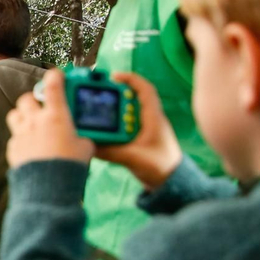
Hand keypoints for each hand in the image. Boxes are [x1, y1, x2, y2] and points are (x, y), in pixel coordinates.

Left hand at [6, 69, 94, 167]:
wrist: (48, 187)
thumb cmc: (70, 166)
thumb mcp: (85, 148)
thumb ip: (81, 138)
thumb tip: (81, 139)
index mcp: (56, 116)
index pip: (53, 86)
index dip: (54, 77)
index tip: (55, 75)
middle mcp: (35, 121)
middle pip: (26, 99)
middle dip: (33, 100)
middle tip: (41, 108)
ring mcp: (21, 134)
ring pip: (14, 114)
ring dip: (22, 116)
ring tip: (30, 124)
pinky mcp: (12, 148)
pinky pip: (14, 137)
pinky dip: (20, 138)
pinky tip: (29, 147)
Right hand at [93, 72, 182, 191]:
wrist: (171, 183)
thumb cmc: (159, 167)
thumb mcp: (132, 158)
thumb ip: (109, 151)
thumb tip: (88, 144)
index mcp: (153, 118)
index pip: (145, 90)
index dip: (130, 79)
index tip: (113, 77)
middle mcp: (150, 120)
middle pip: (132, 99)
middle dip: (115, 95)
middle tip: (97, 96)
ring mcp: (146, 129)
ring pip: (128, 112)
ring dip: (114, 111)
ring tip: (98, 114)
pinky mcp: (141, 139)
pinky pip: (126, 125)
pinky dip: (115, 125)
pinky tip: (104, 131)